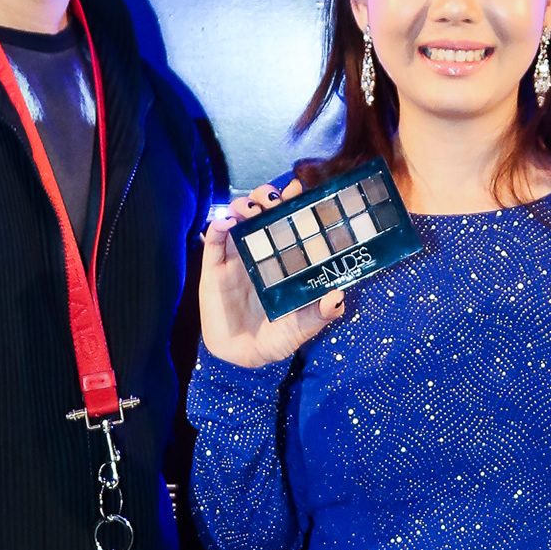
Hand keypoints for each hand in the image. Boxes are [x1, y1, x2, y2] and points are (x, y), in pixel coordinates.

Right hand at [199, 182, 346, 368]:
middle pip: (262, 213)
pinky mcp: (213, 271)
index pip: (289, 222)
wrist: (243, 360)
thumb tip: (338, 296)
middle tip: (274, 199)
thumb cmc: (276, 340)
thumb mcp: (303, 327)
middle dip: (267, 197)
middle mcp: (260, 253)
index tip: (301, 189)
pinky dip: (216, 228)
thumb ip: (320, 313)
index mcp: (283, 260)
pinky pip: (212, 244)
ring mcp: (236, 260)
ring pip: (236, 220)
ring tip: (250, 209)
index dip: (293, 202)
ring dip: (242, 207)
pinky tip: (225, 222)